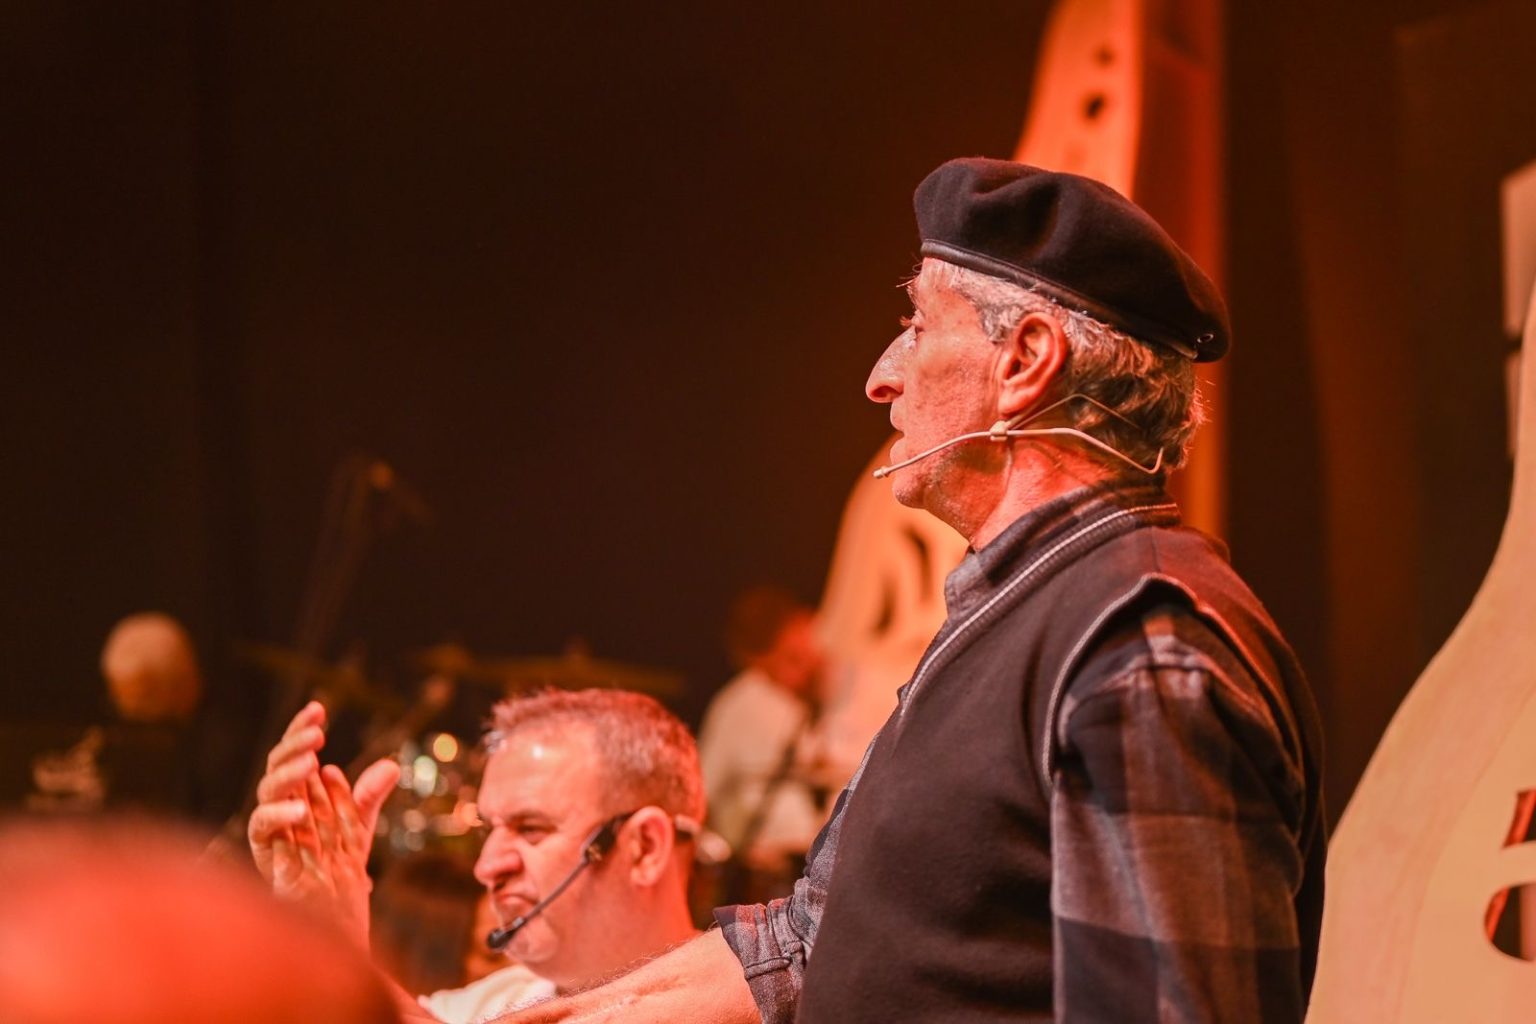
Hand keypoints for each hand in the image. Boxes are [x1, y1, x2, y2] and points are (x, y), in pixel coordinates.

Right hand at [247, 702, 399, 946]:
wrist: (333, 916)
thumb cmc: (339, 868)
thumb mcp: (359, 826)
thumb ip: (370, 796)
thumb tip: (392, 765)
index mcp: (300, 794)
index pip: (297, 754)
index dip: (302, 730)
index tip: (319, 708)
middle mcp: (281, 807)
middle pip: (278, 765)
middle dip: (295, 744)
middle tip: (318, 732)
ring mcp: (272, 830)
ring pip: (267, 790)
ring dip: (288, 773)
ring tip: (313, 762)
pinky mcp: (265, 854)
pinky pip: (260, 829)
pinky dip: (278, 815)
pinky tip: (302, 809)